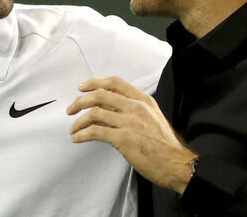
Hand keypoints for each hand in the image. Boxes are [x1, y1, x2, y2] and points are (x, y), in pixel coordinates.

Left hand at [66, 76, 197, 193]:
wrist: (176, 163)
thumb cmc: (164, 145)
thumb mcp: (153, 117)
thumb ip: (135, 109)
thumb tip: (111, 108)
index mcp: (143, 100)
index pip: (115, 82)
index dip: (95, 82)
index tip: (82, 87)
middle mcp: (136, 107)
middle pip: (100, 95)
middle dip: (80, 101)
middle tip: (70, 109)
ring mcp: (130, 122)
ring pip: (95, 113)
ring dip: (79, 121)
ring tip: (72, 129)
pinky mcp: (124, 138)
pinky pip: (96, 132)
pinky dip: (82, 134)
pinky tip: (77, 138)